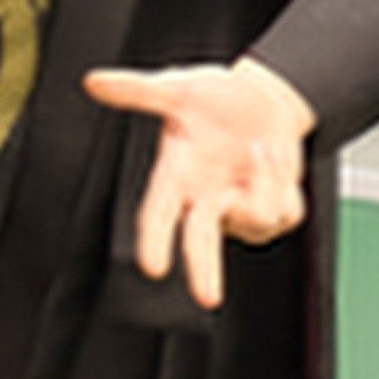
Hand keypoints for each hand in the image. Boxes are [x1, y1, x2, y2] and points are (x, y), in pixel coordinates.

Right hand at [84, 57, 317, 307]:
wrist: (265, 97)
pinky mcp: (271, 209)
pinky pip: (284, 214)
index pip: (158, 215)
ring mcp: (238, 207)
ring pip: (254, 221)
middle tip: (207, 297)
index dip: (155, 241)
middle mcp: (204, 199)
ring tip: (259, 150)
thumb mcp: (177, 88)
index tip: (152, 266)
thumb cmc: (215, 96)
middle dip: (205, 271)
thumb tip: (94, 81)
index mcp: (175, 176)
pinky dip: (284, 186)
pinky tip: (274, 164)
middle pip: (200, 243)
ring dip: (264, 182)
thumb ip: (136, 90)